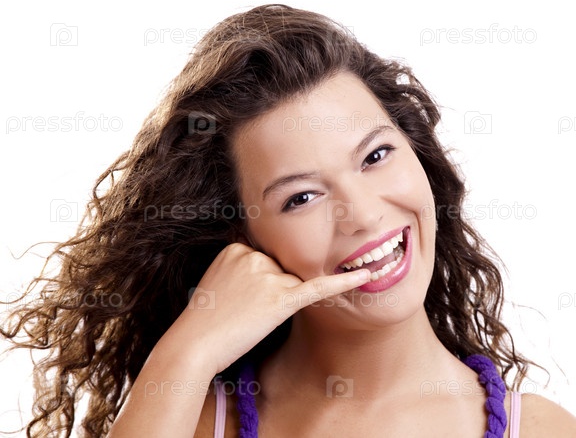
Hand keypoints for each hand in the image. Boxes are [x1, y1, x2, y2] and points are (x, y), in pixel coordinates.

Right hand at [164, 242, 369, 375]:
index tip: (243, 296)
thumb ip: (245, 266)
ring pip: (291, 284)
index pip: (266, 259)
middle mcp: (253, 255)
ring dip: (276, 304)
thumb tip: (273, 270)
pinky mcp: (280, 299)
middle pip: (281, 270)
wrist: (194, 345)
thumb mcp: (218, 279)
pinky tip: (365, 276)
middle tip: (242, 310)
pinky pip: (317, 288)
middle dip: (270, 292)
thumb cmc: (205, 319)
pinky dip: (343, 283)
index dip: (260, 282)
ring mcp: (267, 276)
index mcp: (236, 247)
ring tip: (246, 316)